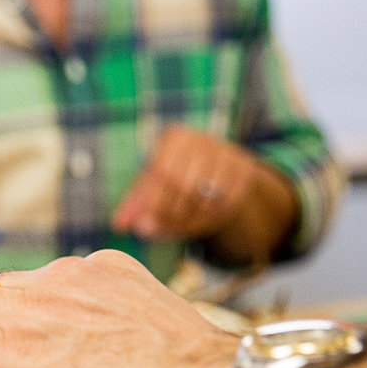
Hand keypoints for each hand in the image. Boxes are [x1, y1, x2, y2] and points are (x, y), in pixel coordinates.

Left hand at [113, 125, 262, 240]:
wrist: (215, 166)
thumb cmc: (173, 175)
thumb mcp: (150, 185)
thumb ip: (134, 204)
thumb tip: (120, 225)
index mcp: (174, 138)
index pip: (162, 172)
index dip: (153, 204)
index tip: (143, 226)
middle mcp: (203, 139)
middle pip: (185, 186)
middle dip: (171, 215)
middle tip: (161, 229)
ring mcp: (228, 153)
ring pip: (209, 198)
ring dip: (191, 220)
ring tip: (178, 226)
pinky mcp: (246, 170)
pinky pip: (228, 204)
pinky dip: (213, 219)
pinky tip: (200, 220)